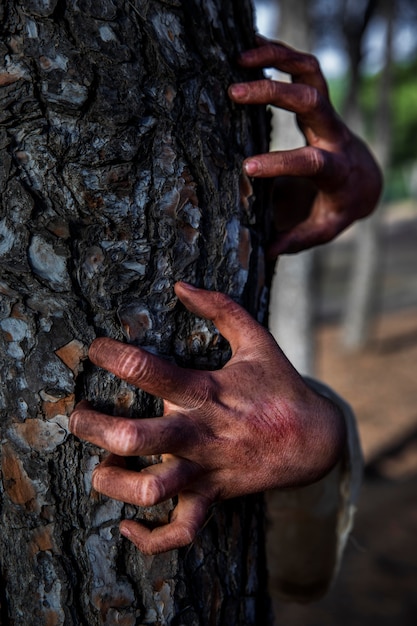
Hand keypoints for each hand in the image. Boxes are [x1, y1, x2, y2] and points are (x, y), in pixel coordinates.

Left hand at [69, 282, 344, 553]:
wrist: (314, 440)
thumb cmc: (279, 386)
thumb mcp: (257, 340)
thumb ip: (221, 308)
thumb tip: (181, 284)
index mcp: (207, 392)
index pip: (149, 370)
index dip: (113, 356)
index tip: (95, 349)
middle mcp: (200, 433)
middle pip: (136, 437)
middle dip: (94, 426)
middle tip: (76, 416)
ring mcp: (205, 469)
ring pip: (151, 490)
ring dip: (113, 483)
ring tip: (99, 470)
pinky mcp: (212, 497)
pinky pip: (179, 532)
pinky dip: (149, 538)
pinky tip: (128, 527)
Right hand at [229, 37, 381, 254]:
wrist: (365, 179)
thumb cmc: (339, 206)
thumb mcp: (323, 229)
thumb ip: (298, 240)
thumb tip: (268, 253)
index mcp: (336, 170)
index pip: (312, 161)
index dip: (280, 162)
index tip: (245, 167)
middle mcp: (335, 135)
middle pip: (312, 102)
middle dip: (273, 93)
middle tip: (234, 92)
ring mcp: (328, 114)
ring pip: (311, 73)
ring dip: (278, 59)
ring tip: (240, 57)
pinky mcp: (320, 101)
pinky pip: (304, 67)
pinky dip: (279, 53)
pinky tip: (250, 49)